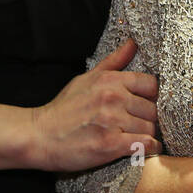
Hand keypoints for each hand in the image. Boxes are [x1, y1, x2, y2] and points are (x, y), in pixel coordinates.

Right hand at [29, 39, 160, 172]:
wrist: (39, 135)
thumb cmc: (63, 108)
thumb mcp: (87, 78)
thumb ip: (114, 61)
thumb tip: (133, 43)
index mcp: (110, 80)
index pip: (151, 84)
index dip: (151, 96)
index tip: (144, 104)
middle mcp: (113, 98)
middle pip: (153, 108)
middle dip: (148, 117)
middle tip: (138, 124)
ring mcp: (112, 121)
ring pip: (150, 127)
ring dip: (147, 134)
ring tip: (136, 136)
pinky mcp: (109, 144)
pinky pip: (144, 144)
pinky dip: (149, 149)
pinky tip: (143, 149)